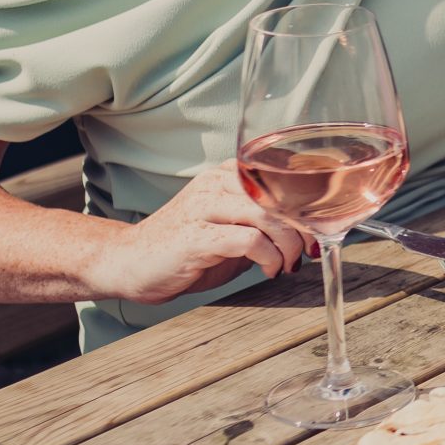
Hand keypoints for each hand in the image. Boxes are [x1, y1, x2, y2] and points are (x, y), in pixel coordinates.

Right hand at [91, 159, 310, 305]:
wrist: (127, 263)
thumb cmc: (183, 250)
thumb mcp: (230, 230)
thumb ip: (262, 224)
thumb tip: (307, 233)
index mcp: (225, 176)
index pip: (279, 175)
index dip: (307, 202)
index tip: (317, 229)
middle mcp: (214, 184)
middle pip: (278, 195)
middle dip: (303, 227)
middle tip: (307, 251)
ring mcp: (203, 208)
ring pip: (266, 215)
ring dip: (287, 245)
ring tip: (286, 264)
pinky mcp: (196, 237)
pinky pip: (249, 240)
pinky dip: (268, 257)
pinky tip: (268, 269)